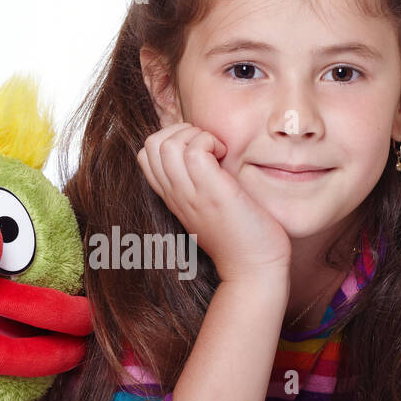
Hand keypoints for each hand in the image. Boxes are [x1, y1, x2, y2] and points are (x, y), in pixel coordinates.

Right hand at [136, 123, 290, 282]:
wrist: (253, 269)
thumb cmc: (242, 236)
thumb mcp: (211, 205)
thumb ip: (201, 183)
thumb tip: (210, 154)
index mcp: (173, 197)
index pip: (146, 155)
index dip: (171, 139)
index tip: (200, 150)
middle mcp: (176, 195)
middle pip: (151, 144)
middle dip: (180, 131)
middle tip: (209, 147)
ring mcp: (190, 194)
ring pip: (167, 143)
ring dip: (195, 135)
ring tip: (218, 151)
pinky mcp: (211, 193)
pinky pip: (194, 150)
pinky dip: (210, 142)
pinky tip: (227, 157)